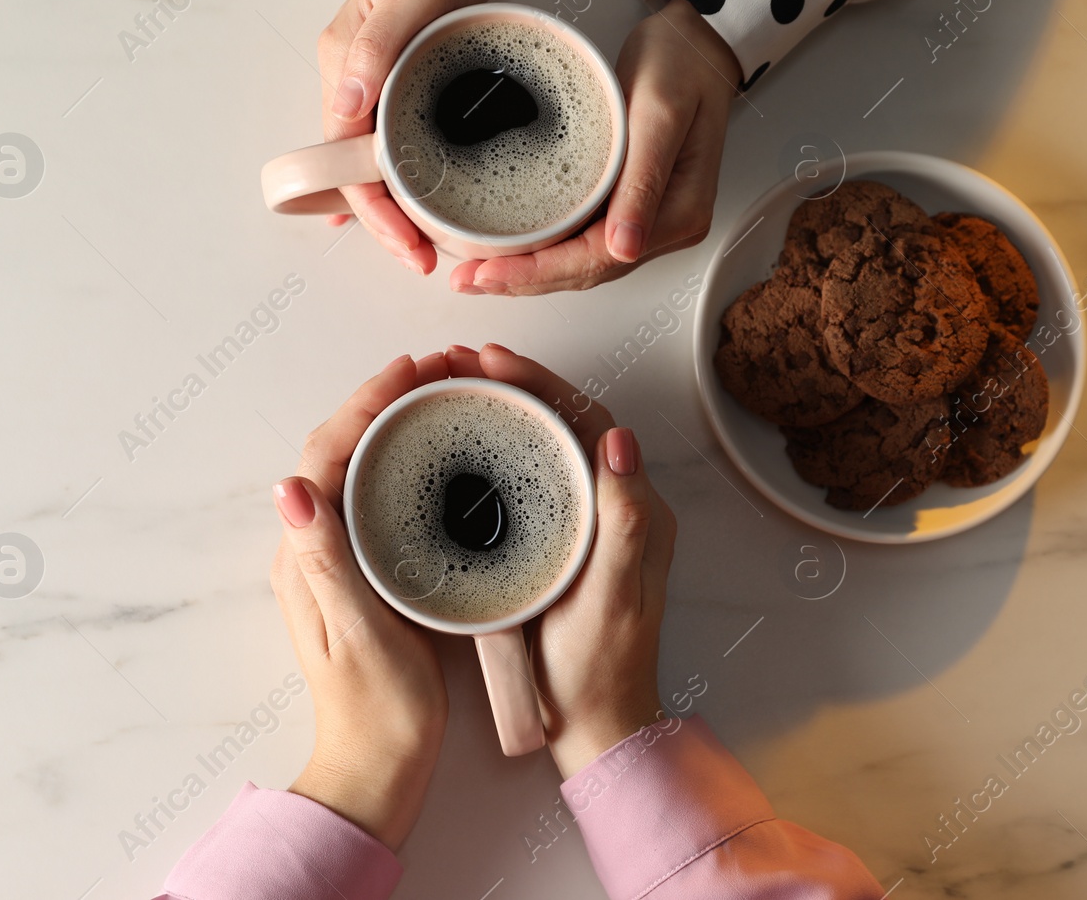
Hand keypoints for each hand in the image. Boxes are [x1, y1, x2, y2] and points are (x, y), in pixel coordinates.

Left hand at [271, 352, 453, 850]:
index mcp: (305, 557)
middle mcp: (312, 550)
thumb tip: (288, 486)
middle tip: (436, 369)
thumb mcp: (357, 631)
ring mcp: (335, 561)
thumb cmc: (377, 708)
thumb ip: (326, 559)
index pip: (324, 455)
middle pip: (337, 450)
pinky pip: (374, 495)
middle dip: (380, 400)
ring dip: (390, 423)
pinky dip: (401, 459)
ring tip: (439, 392)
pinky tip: (436, 453)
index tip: (411, 371)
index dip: (366, 405)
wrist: (378, 766)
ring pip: (355, 468)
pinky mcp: (361, 573)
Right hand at [317, 0, 513, 273]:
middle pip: (357, 170)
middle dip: (386, 223)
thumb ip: (380, 47)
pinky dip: (405, 179)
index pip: (344, 158)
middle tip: (427, 262)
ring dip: (398, 207)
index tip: (409, 246)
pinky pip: (397, 141)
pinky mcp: (408, 77)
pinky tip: (413, 209)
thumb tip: (345, 112)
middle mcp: (354, 76)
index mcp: (345, 62)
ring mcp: (379, 79)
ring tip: (430, 246)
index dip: (373, 210)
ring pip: (377, 162)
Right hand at [445, 343, 677, 777]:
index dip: (541, 382)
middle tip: (456, 362)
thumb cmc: (601, 669)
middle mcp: (614, 504)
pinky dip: (497, 448)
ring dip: (503, 408)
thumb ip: (624, 521)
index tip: (490, 362)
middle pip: (564, 421)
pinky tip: (461, 443)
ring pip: (545, 443)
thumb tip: (620, 438)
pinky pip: (531, 476)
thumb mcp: (612, 596)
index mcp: (636, 509)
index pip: (590, 419)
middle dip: (514, 383)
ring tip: (451, 386)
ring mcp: (585, 522)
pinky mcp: (558, 541)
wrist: (596, 725)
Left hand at [449, 0, 739, 294]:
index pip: (597, 261)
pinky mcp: (631, 205)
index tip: (489, 273)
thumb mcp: (659, 114)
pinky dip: (547, 252)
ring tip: (479, 273)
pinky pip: (585, 242)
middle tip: (468, 279)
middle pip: (586, 272)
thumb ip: (643, 181)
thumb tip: (624, 247)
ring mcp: (649, 219)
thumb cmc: (682, 66)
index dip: (538, 272)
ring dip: (531, 273)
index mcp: (678, 214)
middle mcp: (665, 227)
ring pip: (582, 264)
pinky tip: (515, 250)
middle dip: (524, 280)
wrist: (697, 43)